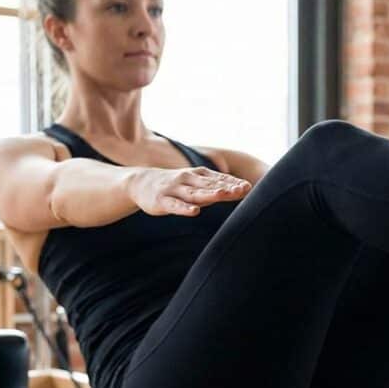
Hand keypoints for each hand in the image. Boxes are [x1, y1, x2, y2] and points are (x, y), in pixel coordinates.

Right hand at [127, 166, 251, 216]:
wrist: (140, 182)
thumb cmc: (175, 186)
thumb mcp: (195, 184)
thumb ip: (214, 188)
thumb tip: (239, 191)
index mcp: (198, 175)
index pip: (219, 179)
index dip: (233, 183)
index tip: (248, 187)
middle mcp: (187, 180)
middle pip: (210, 185)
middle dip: (226, 187)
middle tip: (242, 190)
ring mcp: (174, 190)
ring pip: (194, 193)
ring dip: (209, 194)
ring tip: (222, 195)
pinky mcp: (162, 200)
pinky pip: (174, 205)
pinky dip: (184, 208)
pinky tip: (194, 211)